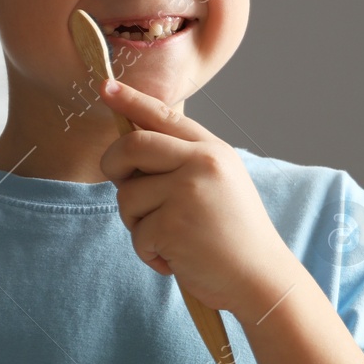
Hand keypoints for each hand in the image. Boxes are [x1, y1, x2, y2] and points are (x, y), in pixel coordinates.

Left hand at [97, 79, 293, 321]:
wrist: (258, 277)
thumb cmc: (234, 236)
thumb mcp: (219, 185)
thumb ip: (184, 163)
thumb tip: (131, 149)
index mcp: (214, 151)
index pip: (165, 117)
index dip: (131, 100)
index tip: (105, 86)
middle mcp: (202, 164)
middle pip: (132, 146)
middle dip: (113, 165)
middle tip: (118, 182)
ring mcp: (187, 193)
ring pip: (127, 196)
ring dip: (136, 223)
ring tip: (170, 238)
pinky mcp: (173, 225)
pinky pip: (137, 234)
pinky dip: (149, 252)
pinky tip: (176, 260)